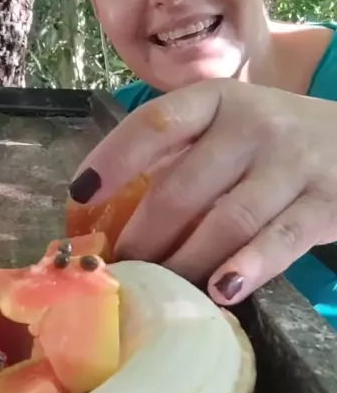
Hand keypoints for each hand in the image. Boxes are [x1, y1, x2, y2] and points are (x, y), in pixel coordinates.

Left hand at [69, 78, 336, 304]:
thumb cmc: (274, 142)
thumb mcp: (229, 126)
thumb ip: (181, 155)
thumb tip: (108, 209)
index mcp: (217, 101)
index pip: (155, 123)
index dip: (113, 159)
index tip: (80, 196)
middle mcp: (253, 124)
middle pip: (182, 185)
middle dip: (144, 235)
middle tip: (122, 269)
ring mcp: (291, 162)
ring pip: (225, 220)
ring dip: (185, 261)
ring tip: (160, 289)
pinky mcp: (325, 203)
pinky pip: (278, 241)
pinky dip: (246, 268)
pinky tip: (220, 291)